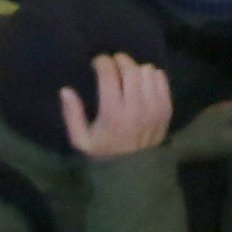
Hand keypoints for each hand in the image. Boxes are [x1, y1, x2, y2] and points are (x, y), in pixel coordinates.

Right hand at [61, 51, 178, 159]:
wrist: (135, 170)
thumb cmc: (104, 152)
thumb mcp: (81, 140)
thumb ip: (71, 115)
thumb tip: (65, 90)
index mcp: (113, 114)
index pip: (109, 75)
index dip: (102, 62)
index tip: (97, 62)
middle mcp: (136, 108)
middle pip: (130, 69)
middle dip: (119, 60)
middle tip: (112, 64)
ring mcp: (154, 108)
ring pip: (147, 70)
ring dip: (135, 69)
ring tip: (127, 76)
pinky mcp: (166, 108)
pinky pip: (161, 78)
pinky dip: (151, 75)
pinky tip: (142, 83)